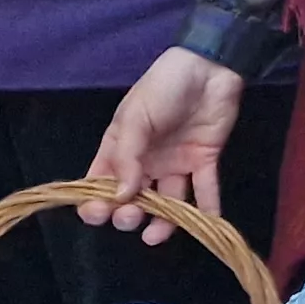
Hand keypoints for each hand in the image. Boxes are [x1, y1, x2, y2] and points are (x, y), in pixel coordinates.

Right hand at [88, 47, 248, 241]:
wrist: (207, 68)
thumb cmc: (162, 88)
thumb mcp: (135, 118)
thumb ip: (127, 157)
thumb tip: (121, 194)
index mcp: (120, 149)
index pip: (102, 182)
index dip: (96, 202)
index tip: (97, 215)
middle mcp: (146, 162)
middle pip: (133, 198)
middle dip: (128, 214)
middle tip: (130, 218)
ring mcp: (175, 163)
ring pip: (167, 201)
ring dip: (163, 222)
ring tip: (156, 235)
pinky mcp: (204, 160)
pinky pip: (205, 189)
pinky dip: (208, 208)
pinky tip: (207, 223)